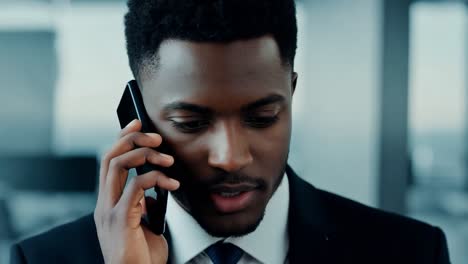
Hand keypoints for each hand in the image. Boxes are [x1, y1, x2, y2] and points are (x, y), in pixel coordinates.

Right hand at [94, 119, 179, 263]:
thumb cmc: (141, 256)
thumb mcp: (144, 223)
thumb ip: (145, 204)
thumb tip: (155, 189)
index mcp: (108, 202)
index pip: (109, 161)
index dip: (121, 139)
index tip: (137, 124)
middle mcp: (104, 203)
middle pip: (110, 157)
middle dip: (133, 140)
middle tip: (157, 137)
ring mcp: (109, 211)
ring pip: (118, 165)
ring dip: (146, 156)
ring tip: (168, 160)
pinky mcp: (120, 219)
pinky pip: (135, 187)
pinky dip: (156, 179)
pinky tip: (172, 185)